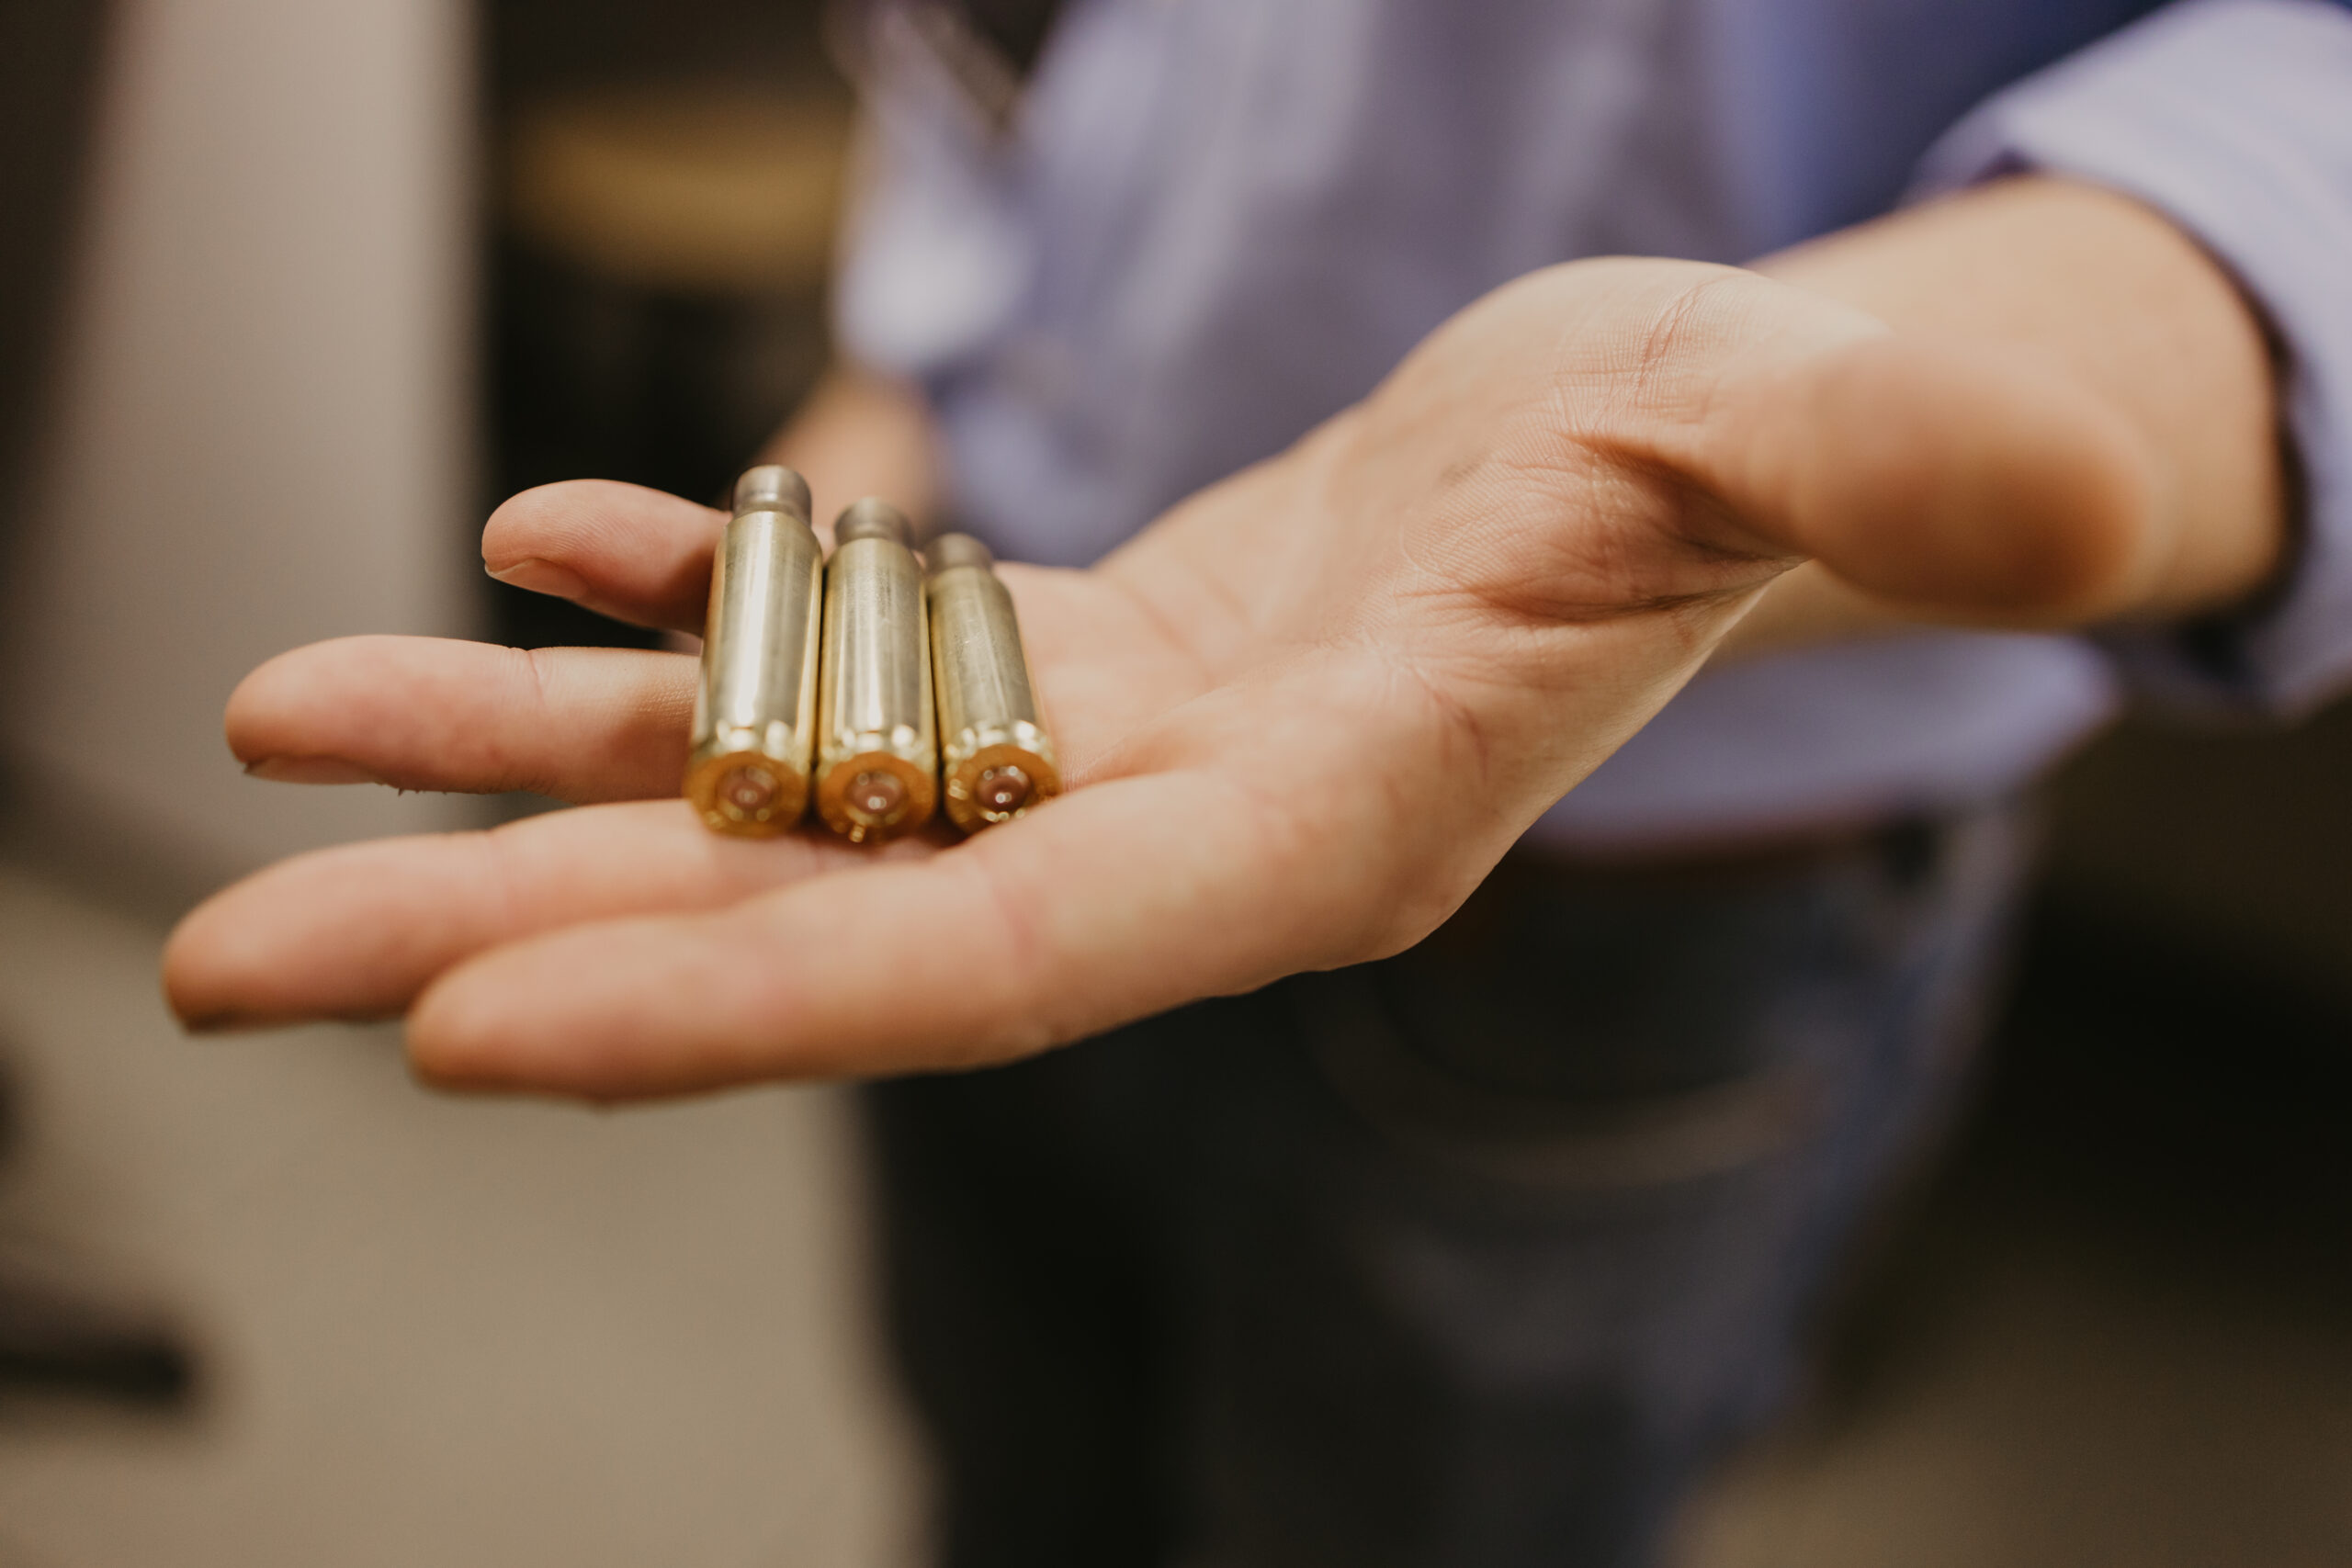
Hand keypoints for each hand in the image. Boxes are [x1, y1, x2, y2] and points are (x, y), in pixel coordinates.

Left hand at [163, 257, 2150, 1097]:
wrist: (1686, 447)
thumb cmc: (1752, 448)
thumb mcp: (1804, 433)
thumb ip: (1868, 479)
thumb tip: (2001, 509)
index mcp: (1321, 834)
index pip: (998, 960)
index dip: (745, 996)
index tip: (468, 1024)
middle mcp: (1173, 832)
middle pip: (816, 911)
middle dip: (524, 933)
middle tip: (231, 965)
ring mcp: (1104, 749)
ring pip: (782, 779)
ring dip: (529, 758)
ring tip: (285, 730)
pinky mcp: (1080, 654)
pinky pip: (846, 645)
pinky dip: (688, 599)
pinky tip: (547, 547)